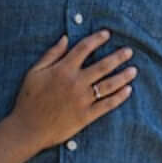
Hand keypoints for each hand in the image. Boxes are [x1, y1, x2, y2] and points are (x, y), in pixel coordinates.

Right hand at [12, 30, 135, 146]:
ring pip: (108, 85)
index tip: (107, 34)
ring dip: (123, 76)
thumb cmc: (29, 99)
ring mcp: (82, 100)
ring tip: (133, 70)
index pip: (84, 48)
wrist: (28, 128)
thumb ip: (51, 54)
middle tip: (129, 52)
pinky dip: (119, 97)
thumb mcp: (34, 72)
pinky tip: (128, 90)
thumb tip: (65, 38)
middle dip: (118, 57)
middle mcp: (76, 82)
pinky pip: (107, 104)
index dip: (97, 39)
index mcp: (63, 69)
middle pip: (103, 66)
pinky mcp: (86, 115)